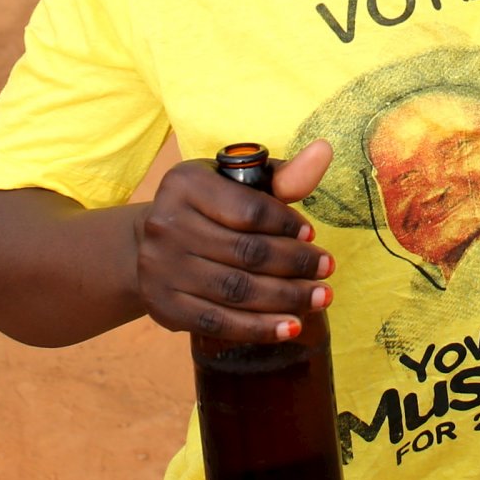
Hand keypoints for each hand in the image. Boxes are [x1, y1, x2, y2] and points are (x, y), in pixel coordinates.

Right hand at [134, 144, 334, 341]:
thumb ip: (283, 176)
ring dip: (286, 298)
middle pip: (246, 252)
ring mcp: (161, 268)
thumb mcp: (240, 184)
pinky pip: (219, 322)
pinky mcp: (163, 306)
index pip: (248, 210)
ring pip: (236, 290)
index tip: (314, 236)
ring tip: (320, 298)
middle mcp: (167, 224)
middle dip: (295, 264)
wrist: (152, 243)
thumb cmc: (211, 208)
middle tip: (328, 270)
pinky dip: (259, 328)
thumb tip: (325, 151)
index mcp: (186, 183)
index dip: (286, 225)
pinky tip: (291, 327)